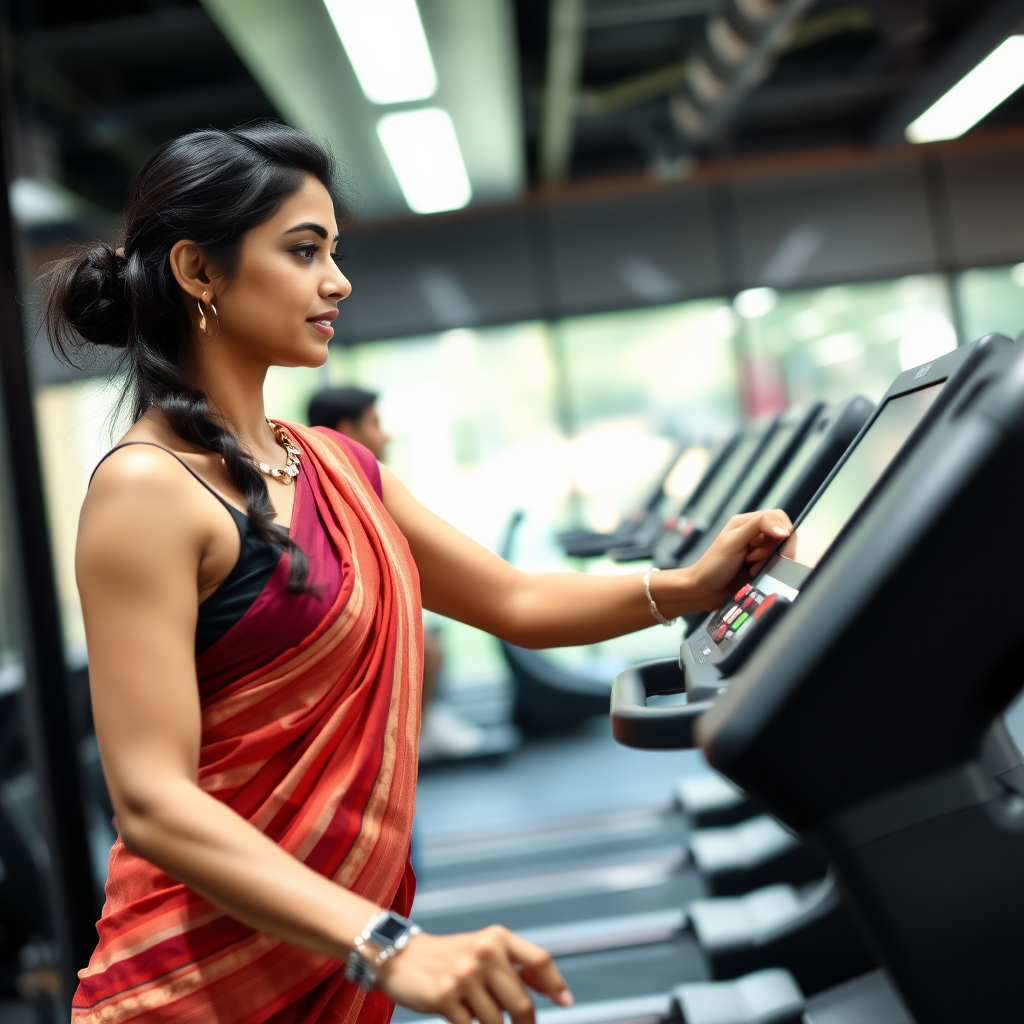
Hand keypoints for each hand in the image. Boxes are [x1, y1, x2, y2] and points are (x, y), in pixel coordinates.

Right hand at [375, 926, 571, 1023]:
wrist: (402, 957)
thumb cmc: (451, 958)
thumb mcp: (484, 950)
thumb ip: (516, 967)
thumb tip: (555, 991)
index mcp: (498, 937)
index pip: (539, 960)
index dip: (556, 984)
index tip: (566, 1003)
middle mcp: (484, 951)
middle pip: (522, 1004)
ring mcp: (464, 974)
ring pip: (498, 1022)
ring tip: (480, 1015)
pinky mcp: (446, 996)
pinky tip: (463, 1019)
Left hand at [689, 509, 791, 609]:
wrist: (703, 591)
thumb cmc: (714, 565)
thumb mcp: (735, 541)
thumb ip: (758, 527)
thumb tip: (785, 530)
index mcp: (745, 522)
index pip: (776, 516)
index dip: (781, 528)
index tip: (778, 540)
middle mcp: (753, 534)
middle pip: (779, 535)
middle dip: (770, 548)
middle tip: (752, 557)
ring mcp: (757, 551)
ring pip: (778, 551)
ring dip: (766, 560)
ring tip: (750, 566)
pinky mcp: (759, 566)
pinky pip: (774, 565)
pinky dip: (766, 569)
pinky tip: (751, 574)